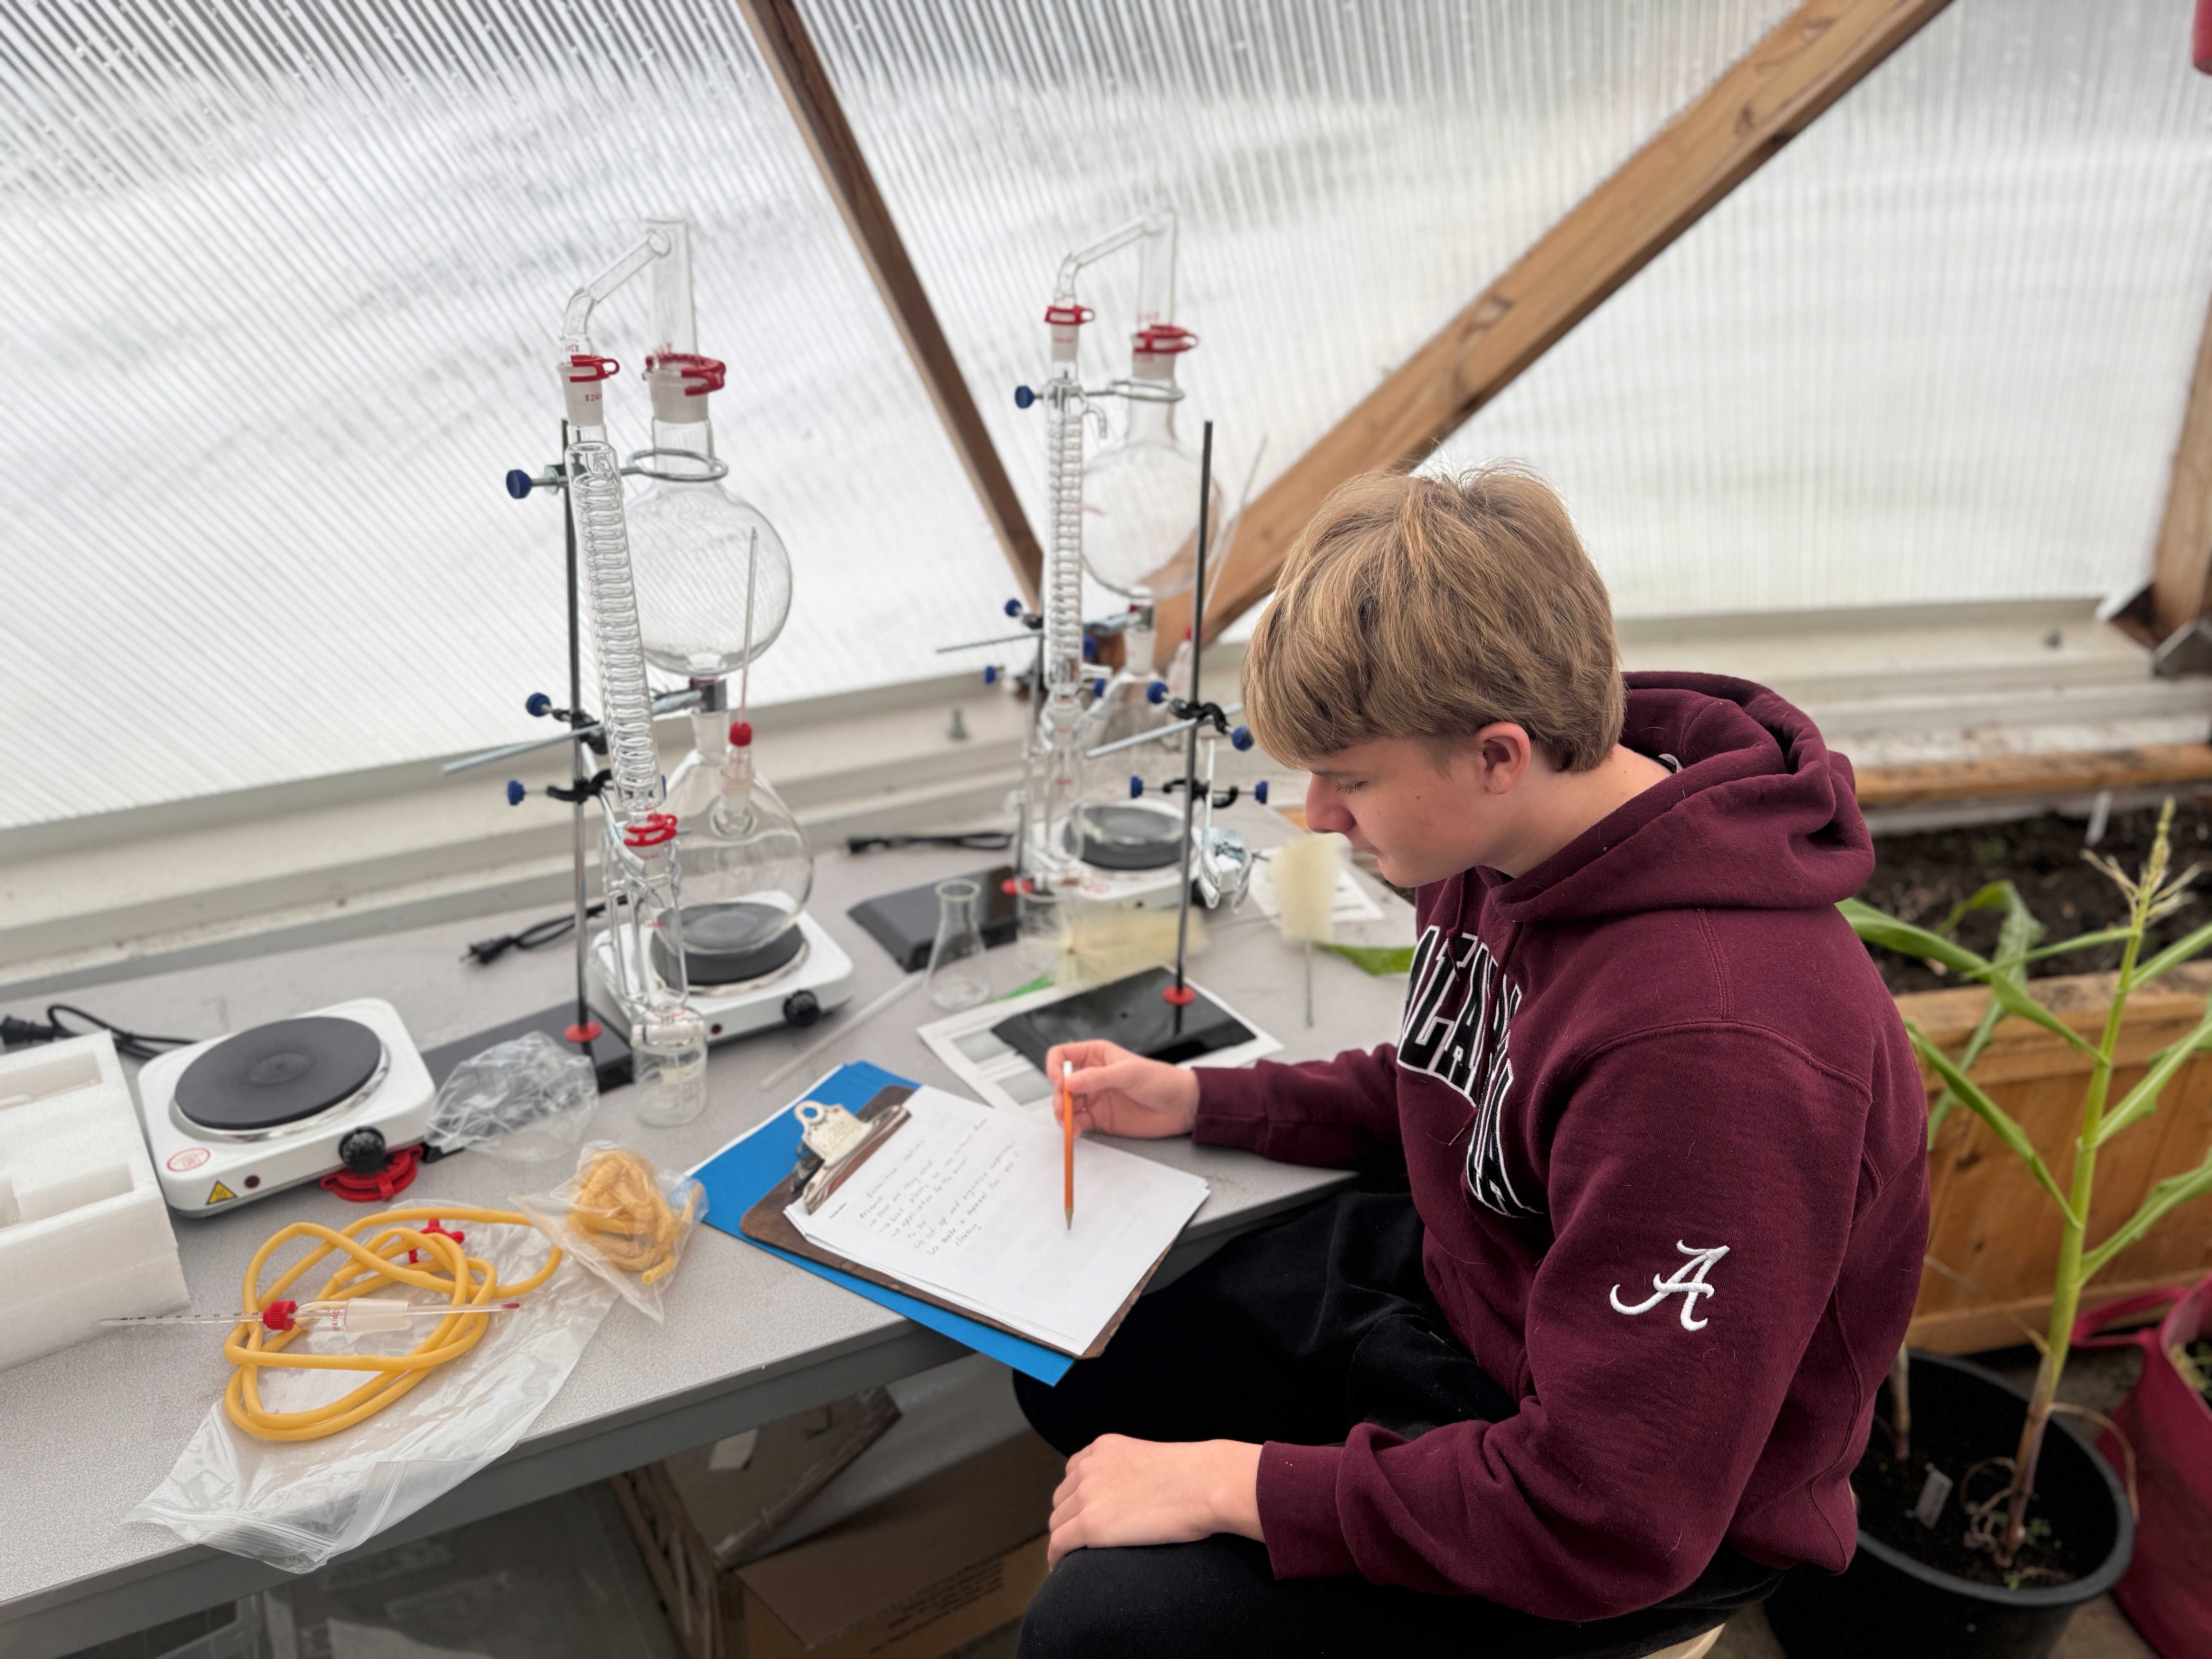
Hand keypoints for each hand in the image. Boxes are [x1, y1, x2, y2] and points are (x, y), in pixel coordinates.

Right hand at [1045, 1040, 1200, 1139]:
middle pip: (1061, 1084)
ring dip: (1063, 1114)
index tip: (1060, 1081)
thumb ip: (1098, 1078)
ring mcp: (1094, 1098)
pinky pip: (1078, 1123)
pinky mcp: (1100, 1119)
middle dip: (1058, 1096)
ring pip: (1066, 1105)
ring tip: (1069, 1122)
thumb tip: (1070, 1082)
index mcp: (1096, 1056)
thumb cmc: (1162, 1080)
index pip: (1062, 1055)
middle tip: (1064, 1108)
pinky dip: (1073, 1128)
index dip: (1056, 1067)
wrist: (1181, 1106)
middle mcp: (1092, 1076)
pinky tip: (1076, 1131)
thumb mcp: (1129, 1073)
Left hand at [1046, 1435, 1262, 1565]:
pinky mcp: (1091, 1524)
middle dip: (1067, 1518)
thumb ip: (1130, 1471)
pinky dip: (1056, 1556)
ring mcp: (1087, 1495)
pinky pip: (1059, 1543)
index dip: (1075, 1496)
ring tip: (1070, 1556)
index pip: (1073, 1473)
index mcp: (1104, 1448)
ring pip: (1057, 1522)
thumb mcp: (1150, 1461)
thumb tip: (1131, 1494)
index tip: (1081, 1512)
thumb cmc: (1194, 1477)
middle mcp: (1089, 1467)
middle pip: (1062, 1499)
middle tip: (1077, 1540)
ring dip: (1063, 1538)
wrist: (1204, 1484)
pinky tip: (1061, 1566)